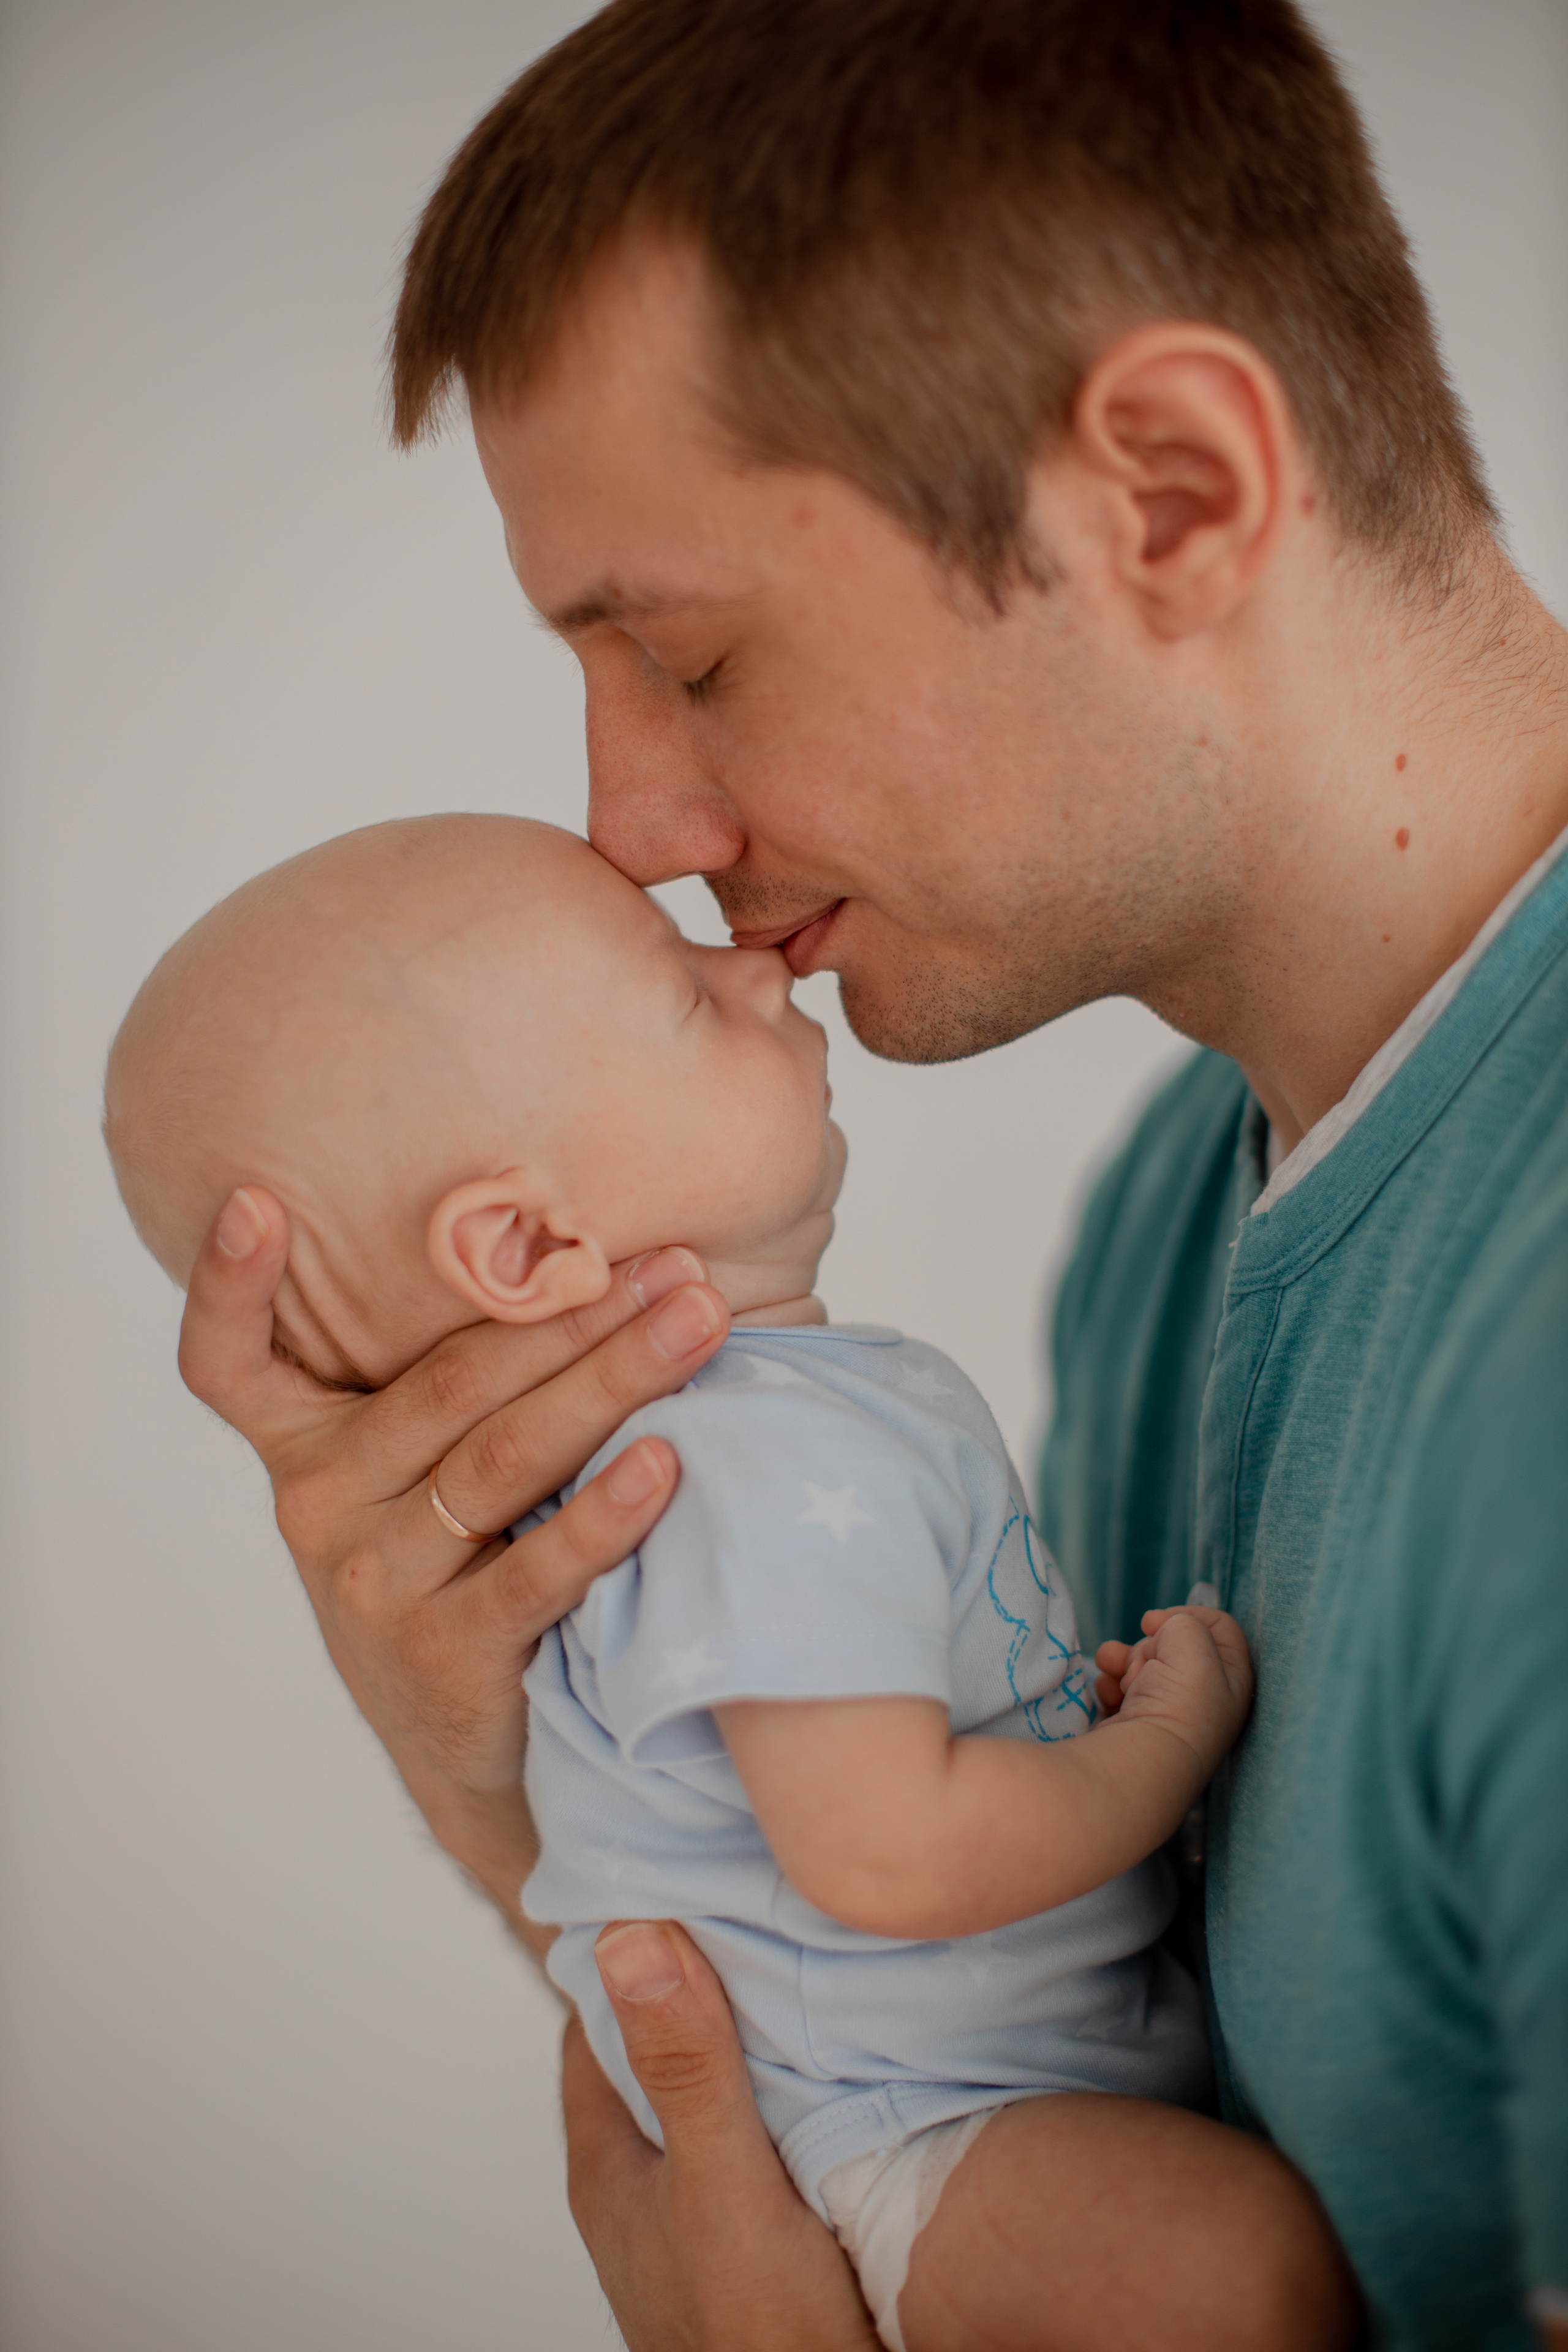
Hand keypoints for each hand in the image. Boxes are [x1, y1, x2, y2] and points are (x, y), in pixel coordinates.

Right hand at [176, 1186, 729, 1920]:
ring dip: (611, 1381)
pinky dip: (605, 1514)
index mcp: (305, 1447)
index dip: (228, 1286)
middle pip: (450, 1386)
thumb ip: (457, 1389)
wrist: (474, 1756)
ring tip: (697, 1327)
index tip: (254, 1202)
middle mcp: (321, 1506)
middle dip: (572, 1313)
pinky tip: (665, 1463)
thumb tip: (588, 1255)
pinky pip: (533, 1570)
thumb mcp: (422, 1481)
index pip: (228, 1365)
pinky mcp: (439, 1657)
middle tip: (675, 1263)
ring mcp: (373, 1585)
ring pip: (501, 1459)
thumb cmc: (466, 1575)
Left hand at [564, 1921, 879, 2350]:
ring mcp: (688, 2226)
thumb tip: (632, 1937)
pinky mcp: (742, 2250)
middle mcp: (638, 2195)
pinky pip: (744, 2148)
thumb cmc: (758, 2335)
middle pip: (646, 2064)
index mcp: (608, 2171)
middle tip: (734, 1920)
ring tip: (784, 1985)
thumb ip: (685, 2068)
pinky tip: (819, 2088)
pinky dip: (769, 2106)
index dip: (620, 1958)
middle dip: (682, 1995)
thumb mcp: (724, 2182)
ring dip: (731, 2055)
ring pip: (696, 2109)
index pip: (591, 2031)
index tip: (662, 1889)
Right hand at [1094, 1607, 1253, 1777]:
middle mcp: (1204, 1697)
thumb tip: (1163, 1632)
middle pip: (1174, 1643)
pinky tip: (1108, 1694)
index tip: (1154, 1623)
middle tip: (1143, 1664)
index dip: (1187, 1615)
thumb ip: (1184, 1622)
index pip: (1219, 1627)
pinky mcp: (1137, 1723)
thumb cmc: (1178, 1704)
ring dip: (1124, 1662)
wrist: (1140, 1764)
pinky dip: (1110, 1684)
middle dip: (1149, 1645)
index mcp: (1232, 1679)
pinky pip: (1121, 1688)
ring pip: (1142, 1663)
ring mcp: (1168, 1711)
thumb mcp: (1193, 1643)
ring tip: (1119, 1679)